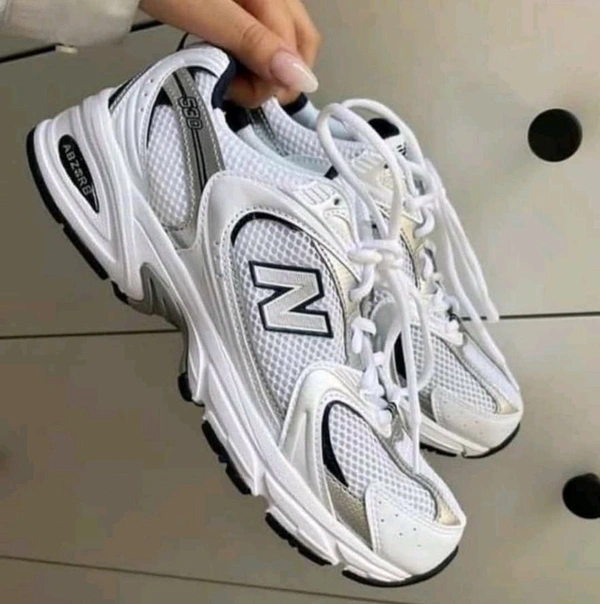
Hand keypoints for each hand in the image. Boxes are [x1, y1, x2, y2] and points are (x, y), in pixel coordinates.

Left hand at [140, 0, 320, 106]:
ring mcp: (257, 0)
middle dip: (274, 77)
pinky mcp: (240, 8)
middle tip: (235, 90)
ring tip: (227, 77)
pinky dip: (248, 60)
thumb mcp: (208, 12)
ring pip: (281, 44)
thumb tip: (301, 79)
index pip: (296, 47)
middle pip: (298, 43)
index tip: (240, 95)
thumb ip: (254, 43)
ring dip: (261, 72)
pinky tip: (227, 64)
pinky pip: (261, 39)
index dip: (276, 80)